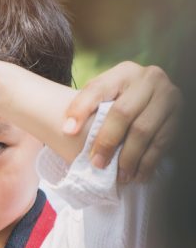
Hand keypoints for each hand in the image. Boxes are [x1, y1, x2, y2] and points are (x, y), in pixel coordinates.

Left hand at [65, 61, 181, 181]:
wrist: (153, 101)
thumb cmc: (120, 102)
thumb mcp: (105, 97)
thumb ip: (90, 107)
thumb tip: (68, 131)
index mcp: (124, 72)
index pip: (97, 89)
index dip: (80, 109)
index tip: (67, 132)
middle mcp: (149, 79)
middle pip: (122, 113)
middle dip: (107, 141)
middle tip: (97, 163)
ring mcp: (168, 96)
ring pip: (144, 131)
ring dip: (129, 158)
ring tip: (118, 176)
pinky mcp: (180, 115)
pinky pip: (162, 142)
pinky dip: (148, 162)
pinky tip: (138, 174)